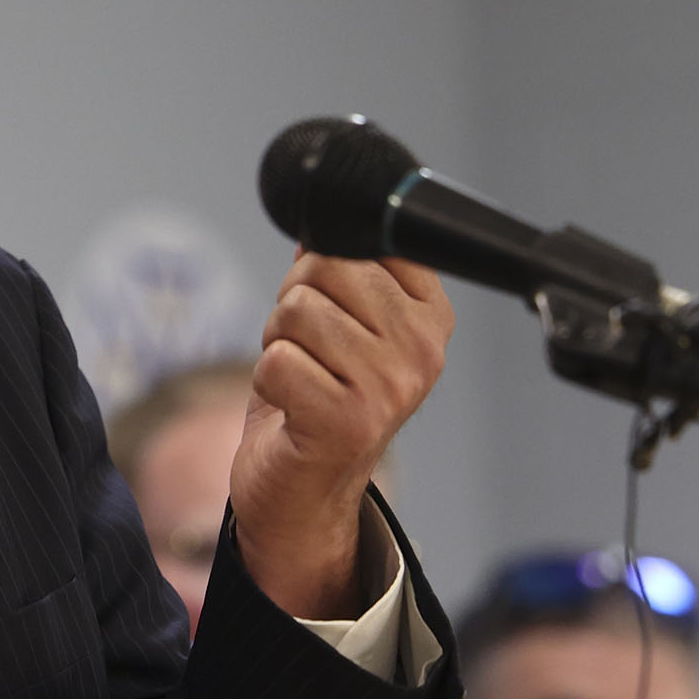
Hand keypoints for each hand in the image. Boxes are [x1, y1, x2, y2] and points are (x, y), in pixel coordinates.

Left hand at [230, 253, 451, 617]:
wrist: (303, 492)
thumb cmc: (315, 398)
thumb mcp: (337, 321)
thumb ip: (337, 263)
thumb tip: (321, 206)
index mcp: (431, 313)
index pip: (363, 239)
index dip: (325, 268)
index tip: (335, 313)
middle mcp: (423, 349)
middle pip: (324, 268)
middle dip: (295, 306)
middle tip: (310, 354)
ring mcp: (391, 387)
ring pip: (296, 311)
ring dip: (278, 345)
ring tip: (301, 380)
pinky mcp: (349, 421)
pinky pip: (276, 360)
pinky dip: (267, 382)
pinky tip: (292, 408)